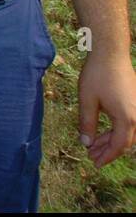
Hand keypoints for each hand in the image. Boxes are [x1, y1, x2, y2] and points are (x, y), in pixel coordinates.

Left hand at [77, 52, 135, 166]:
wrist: (111, 53)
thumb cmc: (97, 75)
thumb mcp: (87, 101)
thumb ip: (87, 124)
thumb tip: (86, 144)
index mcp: (127, 118)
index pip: (119, 146)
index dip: (106, 156)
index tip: (94, 163)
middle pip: (125, 141)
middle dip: (107, 150)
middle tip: (90, 155)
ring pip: (127, 133)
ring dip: (111, 140)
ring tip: (93, 144)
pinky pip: (128, 122)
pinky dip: (116, 129)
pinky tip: (102, 131)